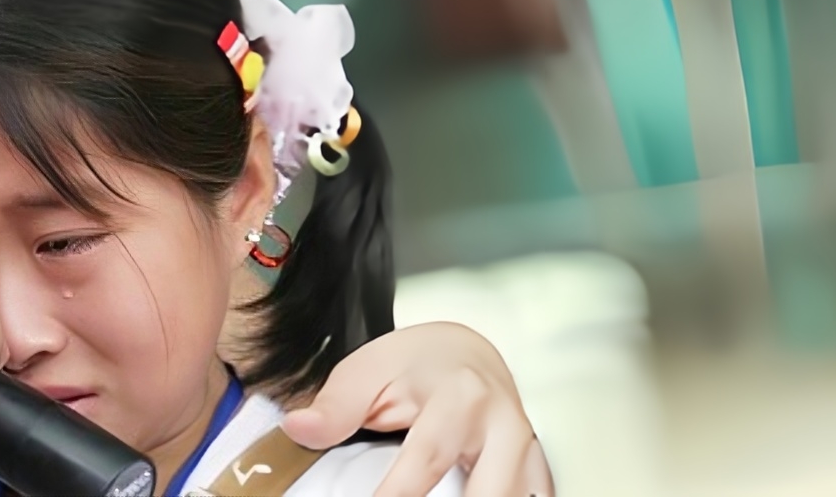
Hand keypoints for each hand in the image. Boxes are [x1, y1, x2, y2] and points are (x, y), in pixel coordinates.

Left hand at [283, 322, 547, 496]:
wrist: (466, 352)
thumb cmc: (416, 364)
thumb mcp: (368, 370)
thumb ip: (335, 406)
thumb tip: (300, 429)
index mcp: (460, 397)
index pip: (427, 460)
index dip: (397, 496)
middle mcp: (503, 425)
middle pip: (489, 492)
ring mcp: (526, 449)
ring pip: (518, 496)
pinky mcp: (534, 468)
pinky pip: (536, 496)